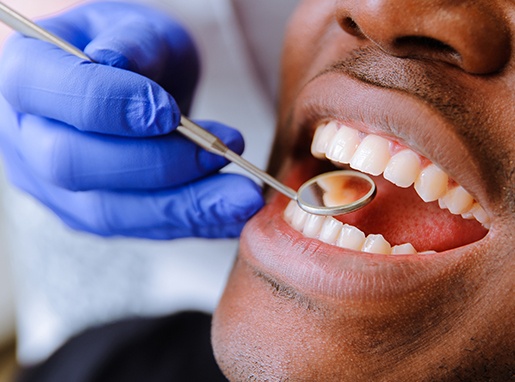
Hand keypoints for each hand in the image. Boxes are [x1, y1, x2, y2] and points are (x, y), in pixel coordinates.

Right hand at [0, 2, 263, 238]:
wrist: (131, 87)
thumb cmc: (132, 50)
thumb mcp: (136, 28)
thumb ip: (131, 41)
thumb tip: (117, 62)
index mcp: (24, 76)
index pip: (49, 95)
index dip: (110, 106)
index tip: (170, 111)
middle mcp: (27, 139)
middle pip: (73, 165)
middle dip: (157, 163)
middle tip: (223, 151)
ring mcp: (54, 186)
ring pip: (111, 212)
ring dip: (185, 206)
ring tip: (243, 197)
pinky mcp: (91, 214)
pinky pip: (140, 229)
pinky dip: (192, 222)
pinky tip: (232, 214)